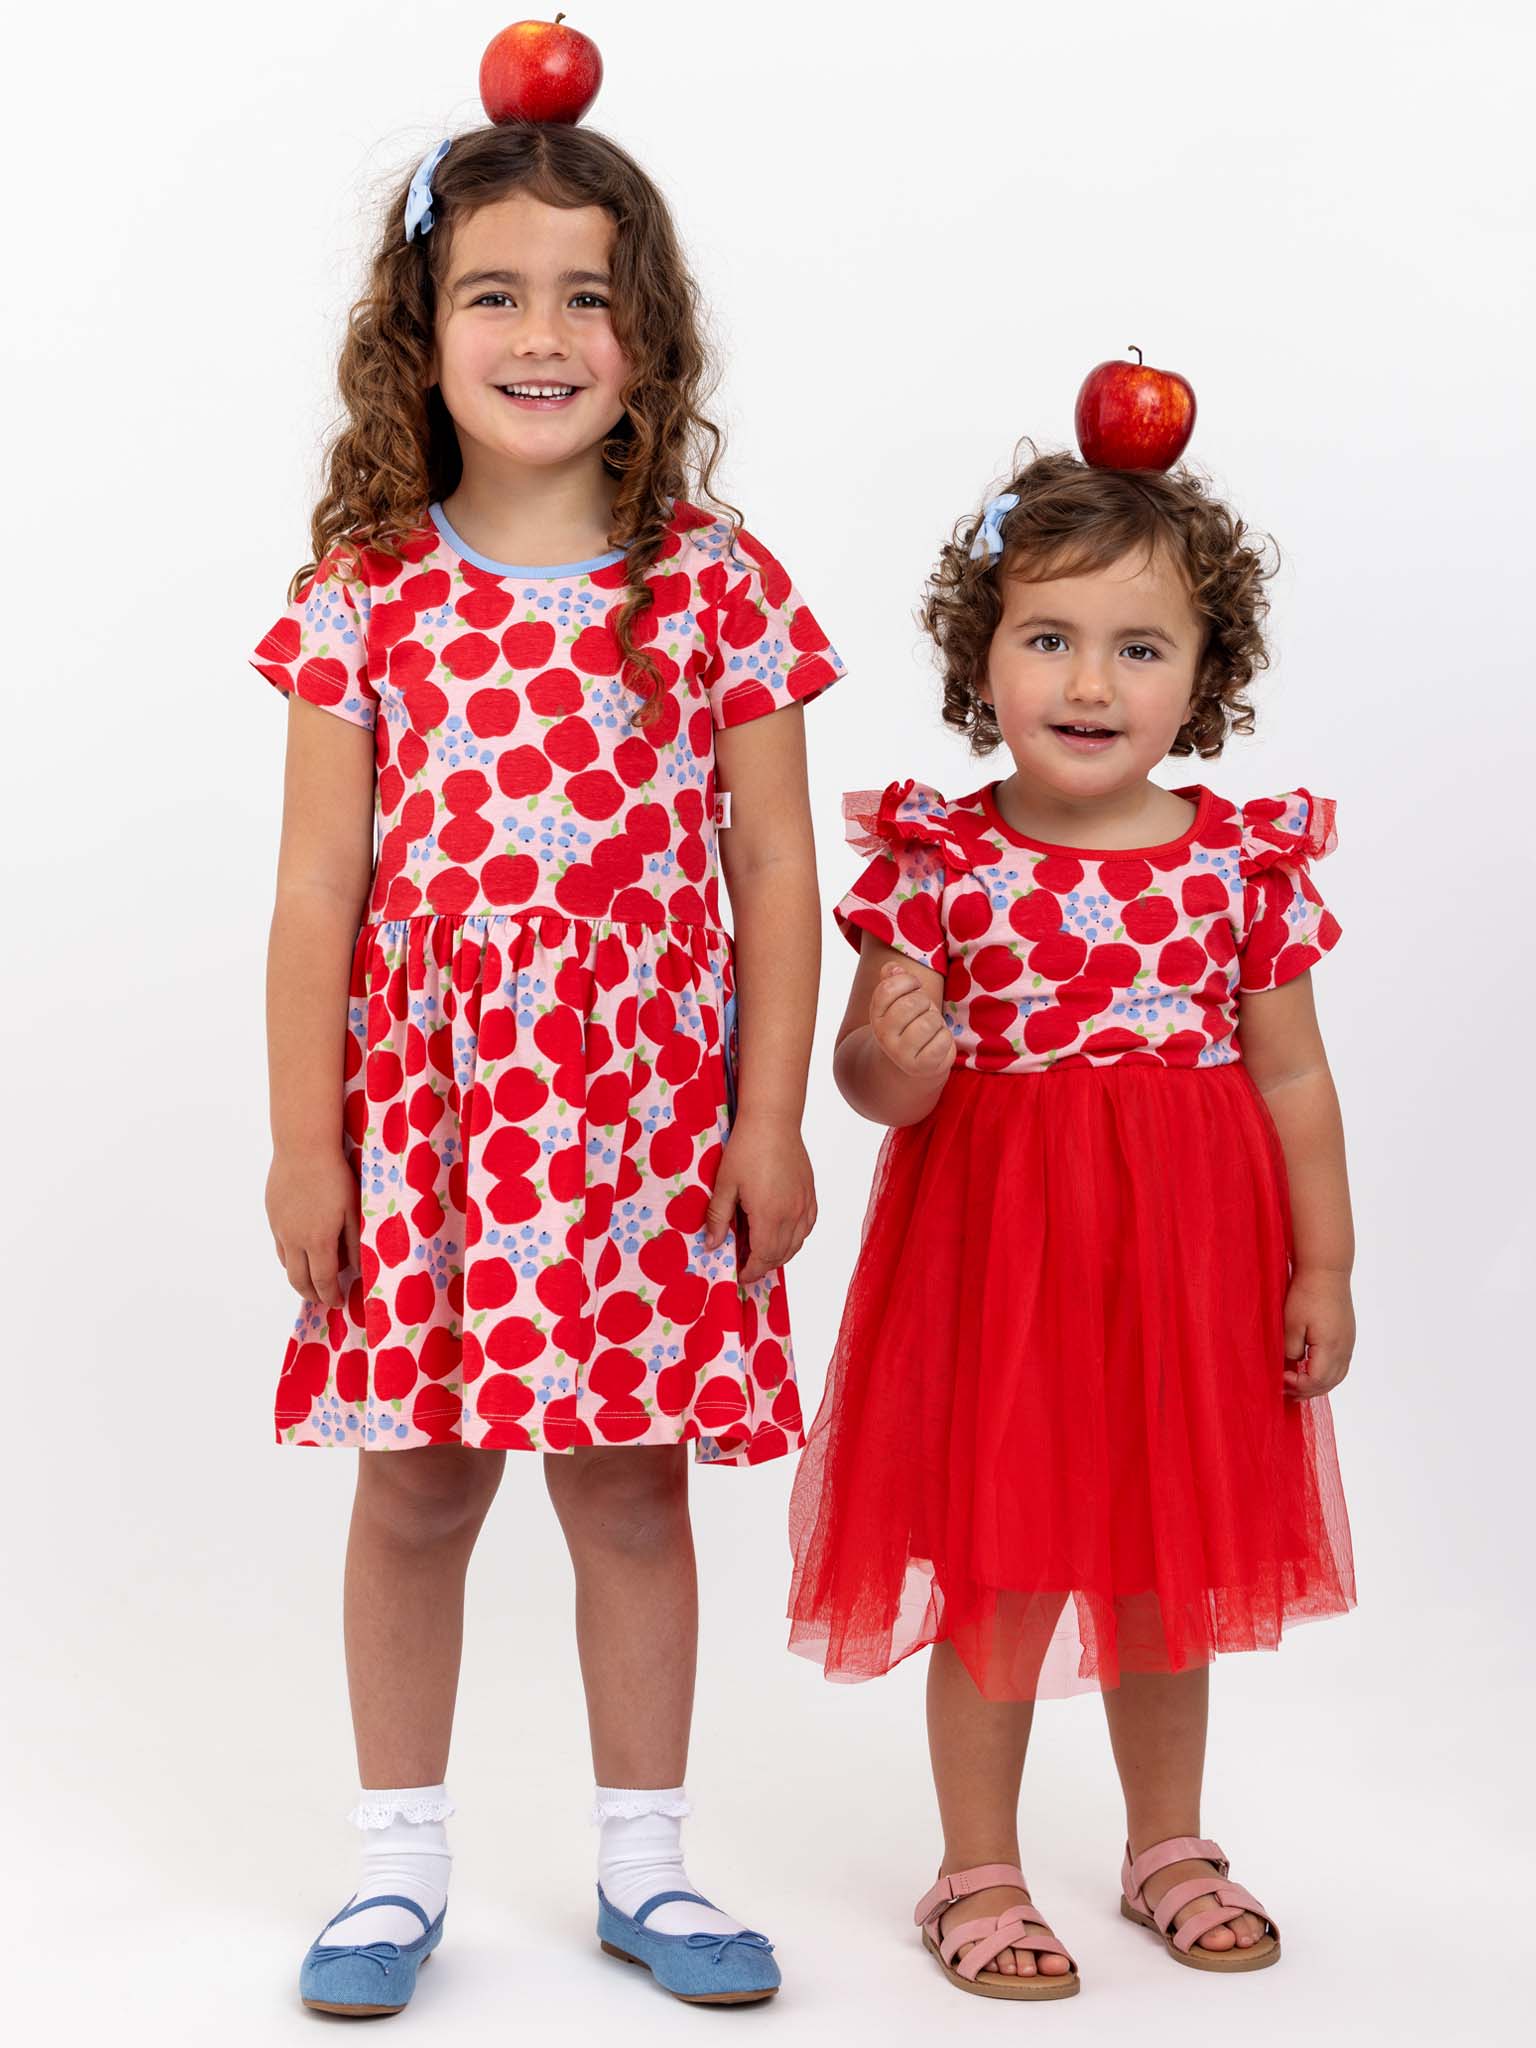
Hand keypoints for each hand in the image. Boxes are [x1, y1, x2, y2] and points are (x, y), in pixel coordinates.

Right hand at [266, 1147, 360, 1308]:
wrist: (303, 1148)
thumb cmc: (335, 1177)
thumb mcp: (353, 1210)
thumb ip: (354, 1243)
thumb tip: (356, 1269)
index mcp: (319, 1241)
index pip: (323, 1280)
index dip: (331, 1296)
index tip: (338, 1303)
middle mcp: (295, 1240)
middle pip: (299, 1280)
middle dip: (312, 1295)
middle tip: (324, 1300)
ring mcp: (280, 1228)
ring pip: (286, 1264)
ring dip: (298, 1278)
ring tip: (312, 1281)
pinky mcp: (272, 1215)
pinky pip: (280, 1245)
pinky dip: (290, 1258)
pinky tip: (300, 1253)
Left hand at [704, 1112, 816, 1285]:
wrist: (773, 1120)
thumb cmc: (746, 1148)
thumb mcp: (725, 1184)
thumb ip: (718, 1218)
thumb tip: (712, 1245)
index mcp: (769, 1214)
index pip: (764, 1257)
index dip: (752, 1270)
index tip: (740, 1274)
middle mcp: (792, 1213)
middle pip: (781, 1254)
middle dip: (763, 1265)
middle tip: (745, 1264)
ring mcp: (804, 1204)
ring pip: (797, 1243)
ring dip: (780, 1254)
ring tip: (761, 1251)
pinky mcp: (810, 1194)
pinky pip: (807, 1227)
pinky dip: (795, 1238)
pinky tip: (781, 1234)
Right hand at [869, 959, 955, 1081]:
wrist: (913, 1063)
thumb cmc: (911, 1024)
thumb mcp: (900, 1000)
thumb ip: (894, 981)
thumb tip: (893, 968)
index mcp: (876, 1016)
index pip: (888, 988)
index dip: (907, 981)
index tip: (914, 987)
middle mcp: (883, 1036)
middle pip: (911, 1003)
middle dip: (925, 1003)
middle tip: (924, 1012)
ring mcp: (901, 1053)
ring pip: (928, 1022)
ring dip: (936, 1021)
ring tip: (931, 1029)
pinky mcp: (922, 1066)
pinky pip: (942, 1039)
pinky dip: (945, 1037)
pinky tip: (937, 1042)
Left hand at [1282, 1267, 1354, 1397]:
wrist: (1327, 1271)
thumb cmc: (1307, 1294)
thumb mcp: (1291, 1323)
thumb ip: (1291, 1349)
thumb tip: (1293, 1365)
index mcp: (1330, 1347)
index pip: (1317, 1380)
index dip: (1298, 1386)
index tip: (1281, 1379)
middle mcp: (1344, 1349)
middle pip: (1329, 1383)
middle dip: (1307, 1391)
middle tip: (1286, 1391)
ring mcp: (1348, 1343)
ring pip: (1337, 1376)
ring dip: (1318, 1385)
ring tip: (1298, 1387)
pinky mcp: (1347, 1336)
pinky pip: (1341, 1365)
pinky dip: (1327, 1374)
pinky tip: (1311, 1371)